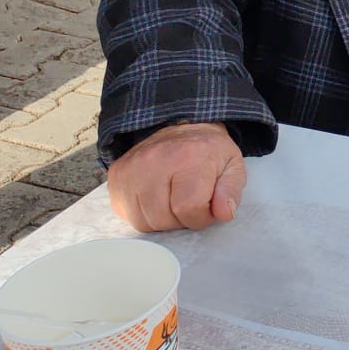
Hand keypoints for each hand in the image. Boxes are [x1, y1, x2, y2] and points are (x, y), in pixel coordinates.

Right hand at [107, 122, 245, 232]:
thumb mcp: (232, 166)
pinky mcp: (116, 177)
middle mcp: (154, 160)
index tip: (206, 206)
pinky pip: (128, 216)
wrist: (180, 128)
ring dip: (162, 220)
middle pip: (164, 219)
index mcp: (188, 156)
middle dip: (181, 219)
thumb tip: (223, 213)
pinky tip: (157, 198)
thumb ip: (230, 191)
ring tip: (173, 199)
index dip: (202, 216)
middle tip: (189, 201)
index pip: (189, 209)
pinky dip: (144, 215)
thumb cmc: (207, 151)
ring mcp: (131, 168)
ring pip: (144, 222)